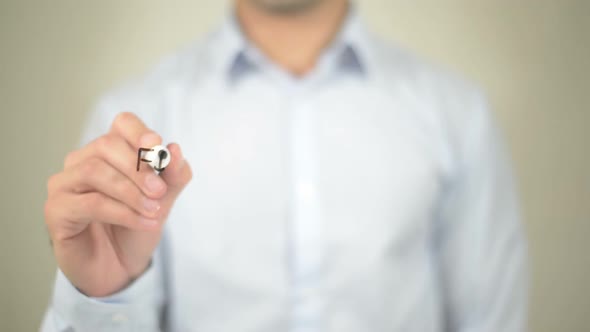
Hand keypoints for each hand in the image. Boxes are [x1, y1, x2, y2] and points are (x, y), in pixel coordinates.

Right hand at [44, 112, 191, 296]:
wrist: (120, 267)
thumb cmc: (136, 226)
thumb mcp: (163, 200)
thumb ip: (173, 176)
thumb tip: (175, 149)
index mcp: (110, 152)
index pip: (122, 124)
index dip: (139, 132)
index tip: (158, 148)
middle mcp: (82, 161)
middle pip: (106, 146)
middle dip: (138, 168)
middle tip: (160, 192)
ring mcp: (64, 184)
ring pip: (95, 172)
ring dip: (130, 192)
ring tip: (154, 211)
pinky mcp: (56, 210)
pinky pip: (90, 203)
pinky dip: (123, 212)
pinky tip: (145, 223)